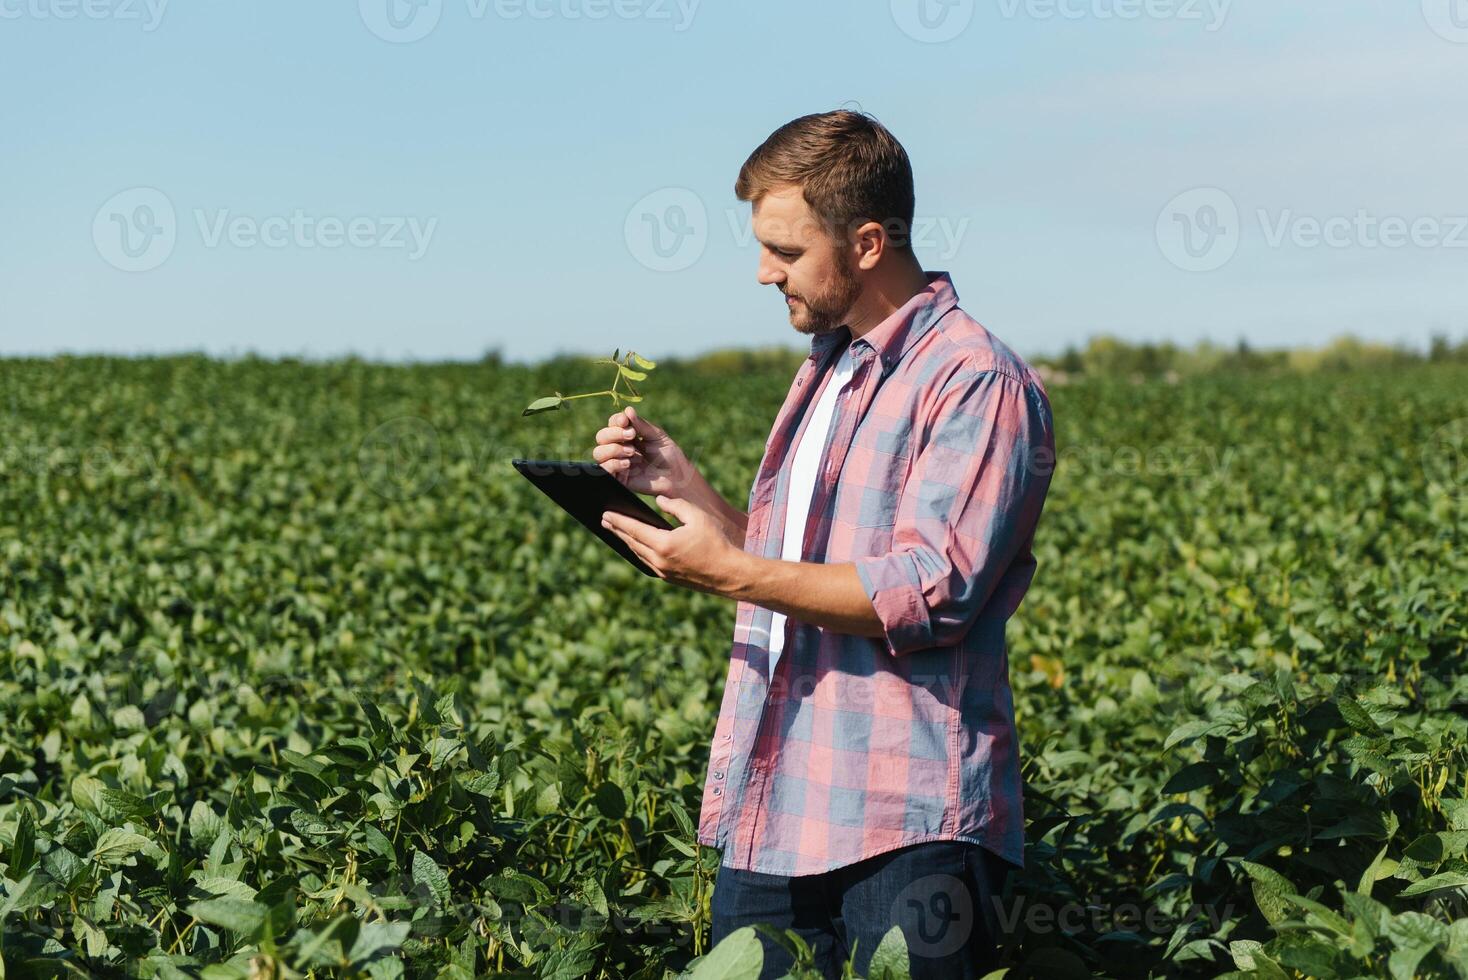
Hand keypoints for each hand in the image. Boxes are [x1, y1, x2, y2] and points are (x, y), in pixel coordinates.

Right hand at [593, 406, 698, 497]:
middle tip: (631, 436)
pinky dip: (613, 464)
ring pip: (598, 453)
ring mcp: (617, 463)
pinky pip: (604, 470)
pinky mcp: (618, 479)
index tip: (625, 421)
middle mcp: (619, 448)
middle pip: (601, 437)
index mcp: (627, 435)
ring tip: (632, 452)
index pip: (612, 424)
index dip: (615, 420)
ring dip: (613, 449)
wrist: (677, 478)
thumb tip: (627, 410)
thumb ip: (641, 425)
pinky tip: (628, 464)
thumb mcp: (657, 436)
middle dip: (614, 434)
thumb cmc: (669, 456)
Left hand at [601, 494, 746, 595]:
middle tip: (605, 521)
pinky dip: (639, 552)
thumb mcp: (697, 517)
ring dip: (626, 542)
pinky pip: (648, 563)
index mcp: (664, 544)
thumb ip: (676, 506)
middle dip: (617, 530)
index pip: (634, 529)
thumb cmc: (716, 542)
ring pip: (638, 554)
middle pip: (631, 542)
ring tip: (617, 532)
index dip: (618, 520)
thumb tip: (659, 500)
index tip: (605, 514)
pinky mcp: (669, 578)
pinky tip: (637, 546)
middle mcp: (659, 561)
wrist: (729, 573)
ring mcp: (663, 572)